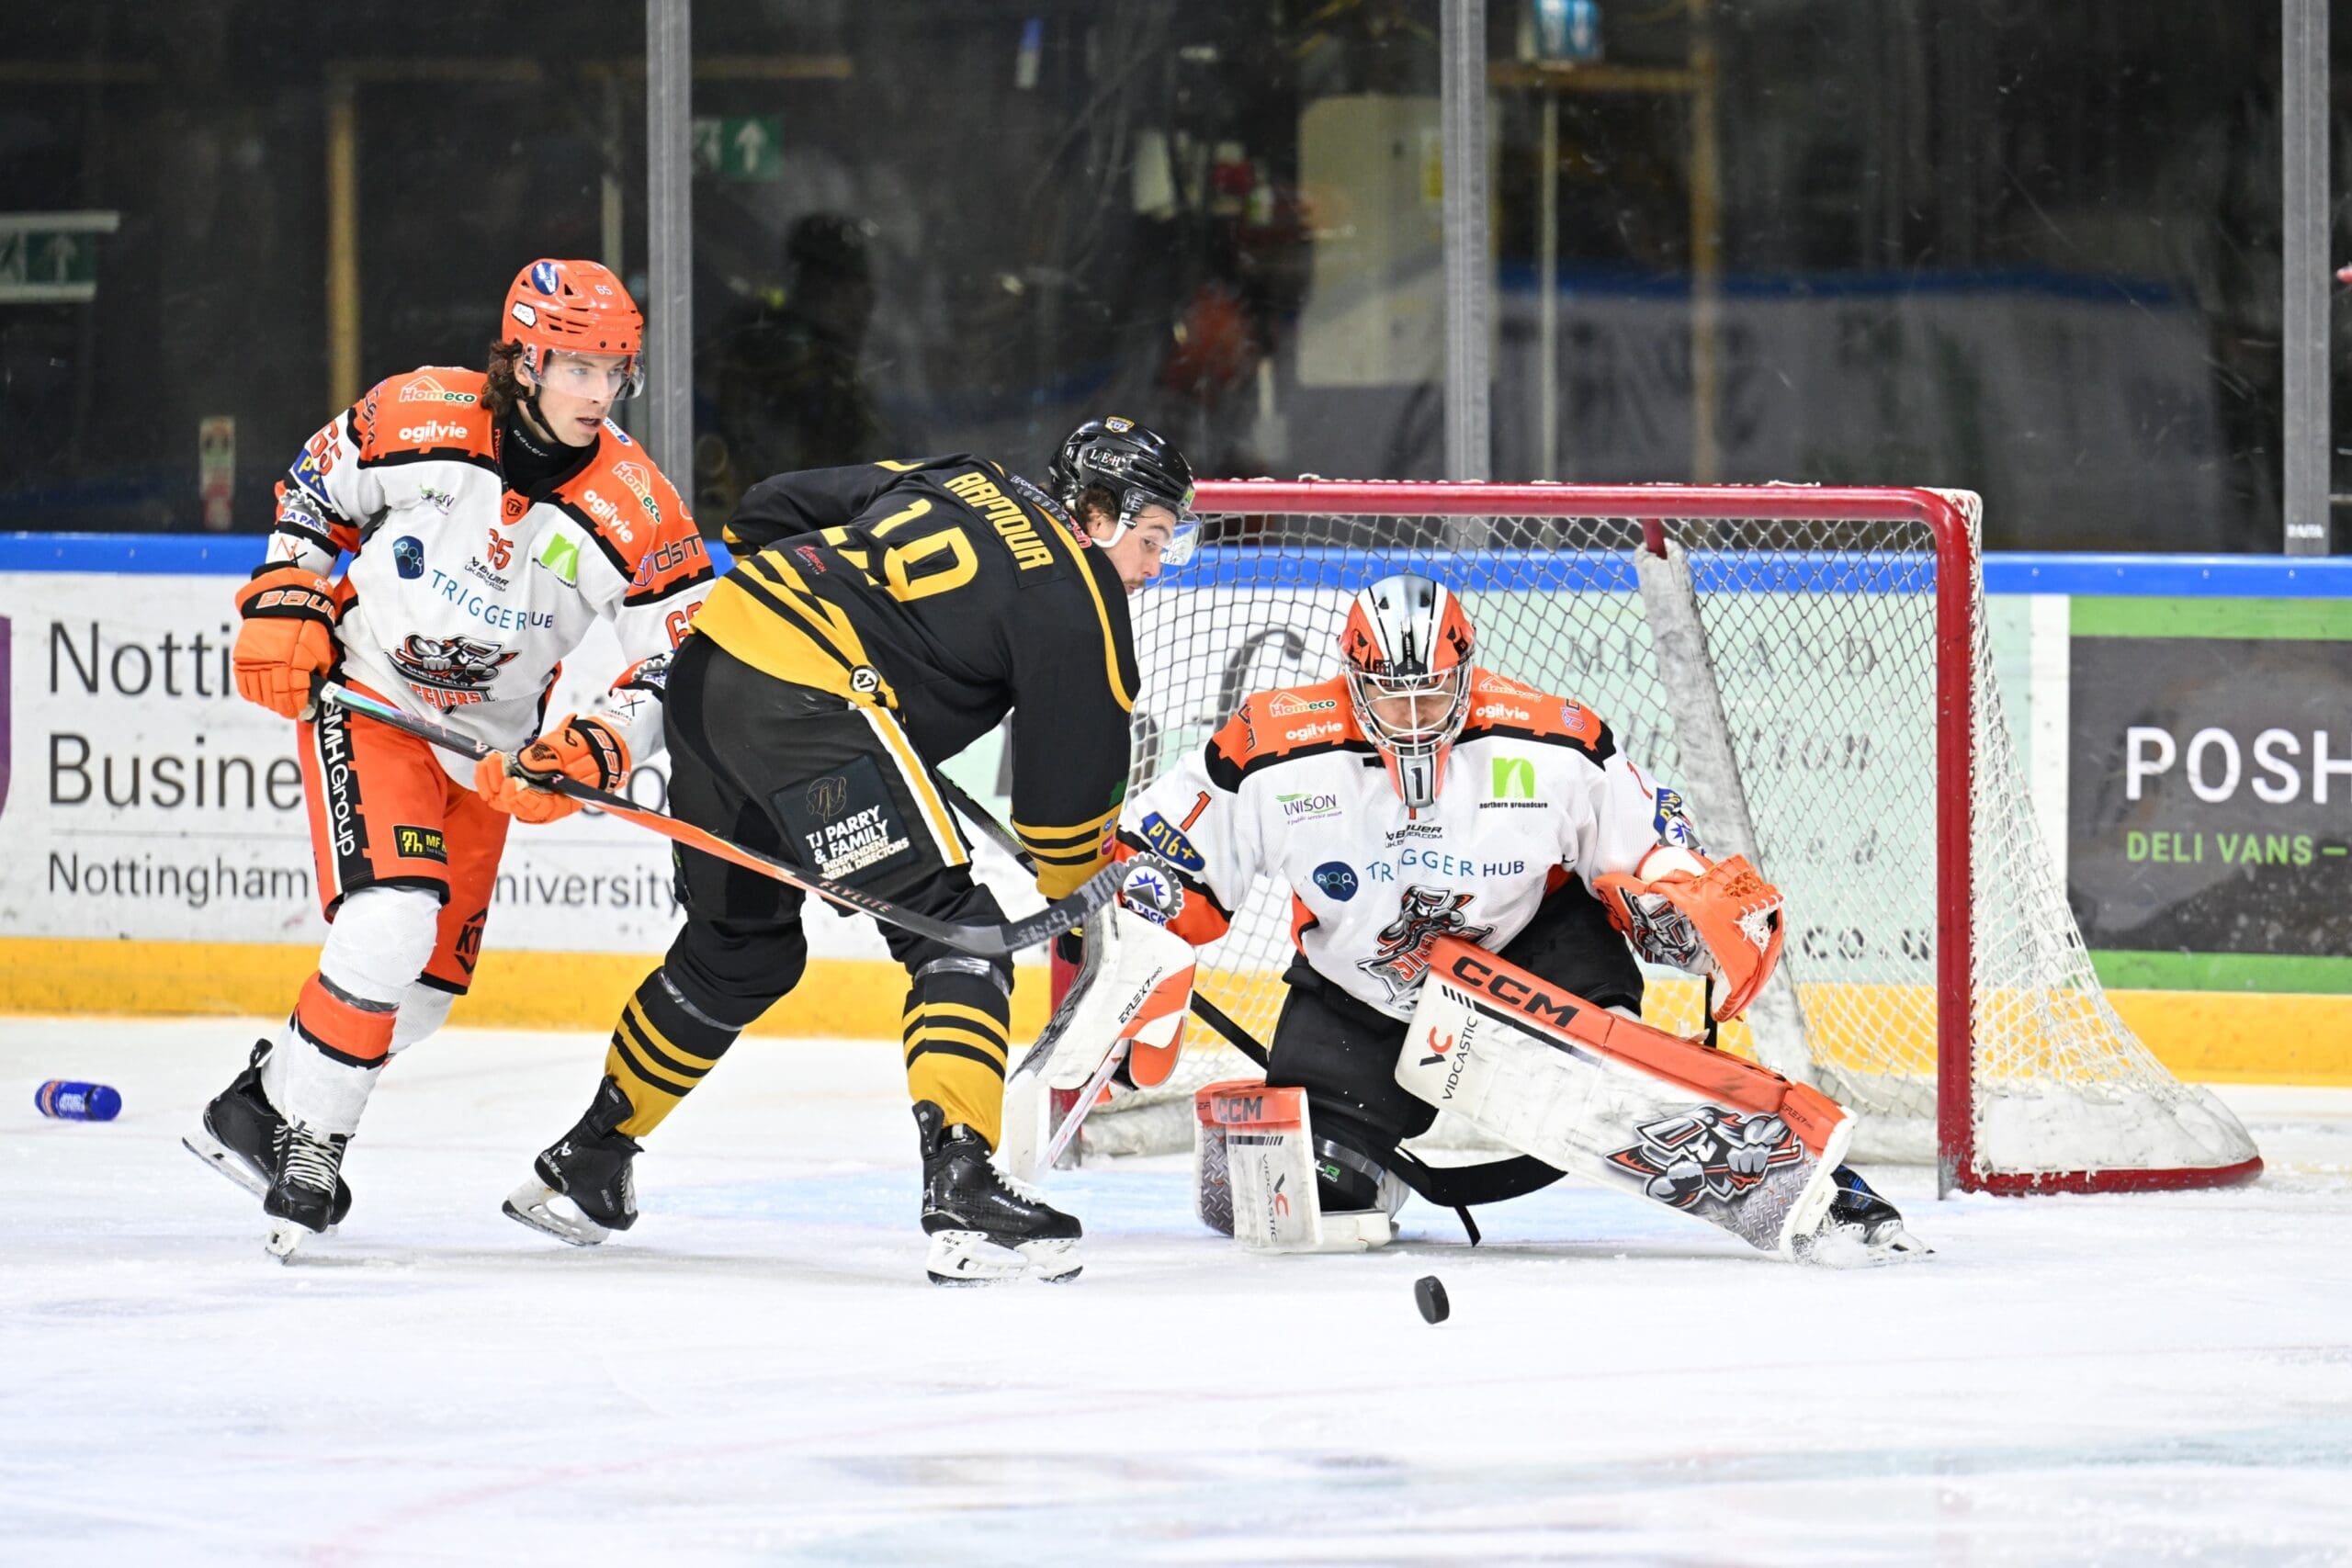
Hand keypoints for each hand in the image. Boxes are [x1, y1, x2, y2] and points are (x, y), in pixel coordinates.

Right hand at [232, 567, 339, 718]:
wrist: (282, 598)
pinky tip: (260, 693)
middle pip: (274, 697)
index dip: (297, 708)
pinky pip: (243, 682)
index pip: (292, 696)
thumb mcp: (319, 648)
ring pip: (257, 693)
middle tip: (289, 710)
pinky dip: (251, 691)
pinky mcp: (242, 655)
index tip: (301, 712)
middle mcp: (271, 664)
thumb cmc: (308, 623)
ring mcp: (254, 660)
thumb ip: (316, 673)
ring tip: (276, 702)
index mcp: (293, 663)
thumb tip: (314, 695)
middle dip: (283, 707)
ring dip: (267, 701)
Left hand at [473, 715, 628, 823]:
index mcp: (565, 801)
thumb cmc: (591, 746)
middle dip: (503, 788)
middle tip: (498, 763)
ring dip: (491, 781)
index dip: (526, 800)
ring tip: (491, 760)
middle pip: (517, 808)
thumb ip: (553, 754)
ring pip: (503, 800)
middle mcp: (546, 802)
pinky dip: (489, 778)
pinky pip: (498, 789)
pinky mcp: (521, 783)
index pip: (542, 810)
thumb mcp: (576, 746)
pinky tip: (487, 763)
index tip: (515, 782)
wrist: (594, 743)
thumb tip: (525, 762)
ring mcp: (532, 794)